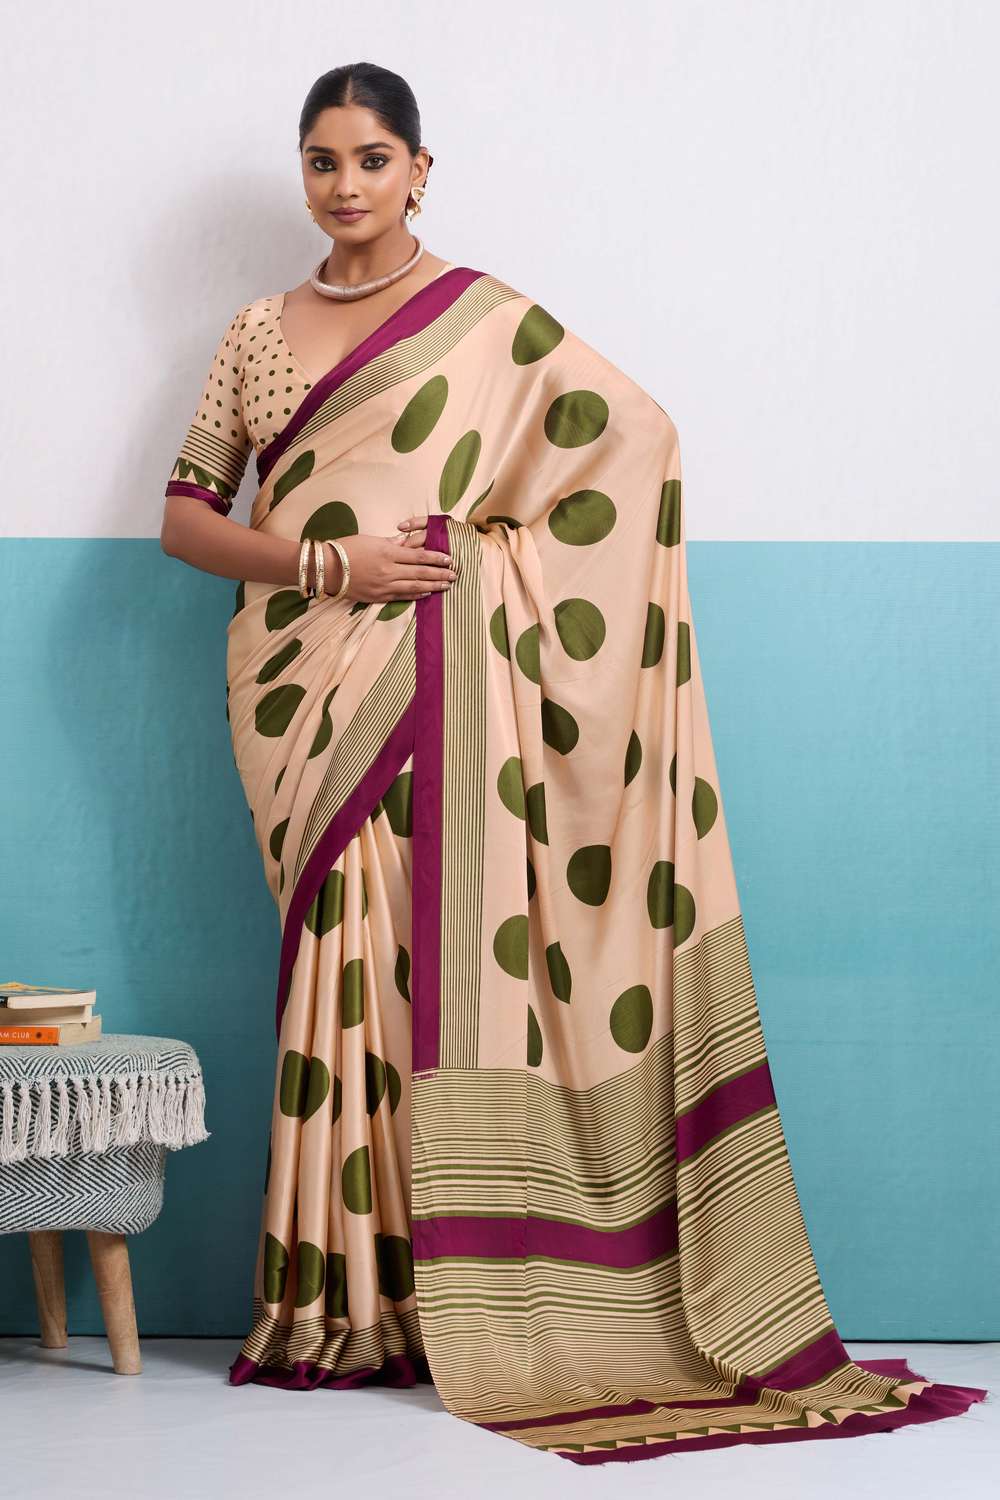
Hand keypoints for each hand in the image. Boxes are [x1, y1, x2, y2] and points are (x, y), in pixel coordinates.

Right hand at [327, 528, 455, 602]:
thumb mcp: (370, 539)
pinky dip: (416, 595)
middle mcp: (388, 570)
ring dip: (433, 586)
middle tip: (455, 574)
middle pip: (420, 573)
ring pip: (414, 587)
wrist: (326, 569)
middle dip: (440, 574)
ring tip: (447, 585)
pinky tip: (427, 593)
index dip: (436, 558)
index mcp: (387, 552)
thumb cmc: (346, 548)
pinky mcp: (378, 597)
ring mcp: (384, 585)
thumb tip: (406, 541)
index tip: (449, 559)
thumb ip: (391, 542)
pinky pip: (401, 596)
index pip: (419, 556)